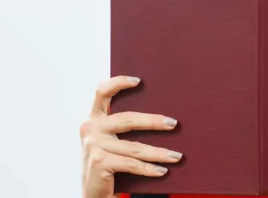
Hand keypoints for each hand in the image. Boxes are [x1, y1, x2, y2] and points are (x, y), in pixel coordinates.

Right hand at [80, 75, 181, 197]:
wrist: (93, 193)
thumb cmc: (107, 164)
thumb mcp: (110, 142)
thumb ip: (122, 127)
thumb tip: (161, 116)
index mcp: (94, 120)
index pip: (102, 93)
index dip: (118, 83)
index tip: (139, 81)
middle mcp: (90, 129)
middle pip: (127, 119)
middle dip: (154, 122)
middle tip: (174, 123)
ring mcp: (93, 146)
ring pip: (134, 147)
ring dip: (158, 152)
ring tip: (176, 156)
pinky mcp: (99, 162)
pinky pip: (131, 164)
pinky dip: (149, 169)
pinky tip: (162, 171)